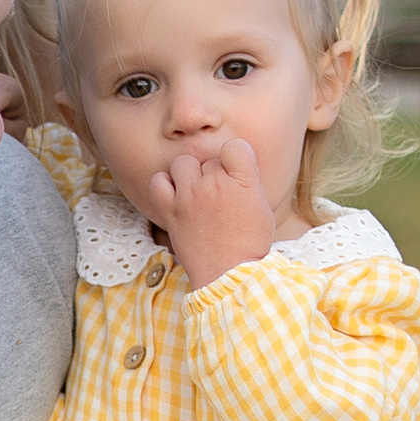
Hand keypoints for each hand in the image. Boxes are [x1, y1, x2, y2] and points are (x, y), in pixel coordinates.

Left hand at [146, 133, 276, 286]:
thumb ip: (248, 181)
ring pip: (183, 163)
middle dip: (214, 174)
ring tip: (196, 193)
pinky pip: (158, 181)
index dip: (236, 159)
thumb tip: (235, 164)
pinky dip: (164, 185)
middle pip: (209, 159)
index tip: (236, 175)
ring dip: (189, 175)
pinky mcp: (171, 210)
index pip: (235, 146)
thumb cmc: (249, 244)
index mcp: (243, 182)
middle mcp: (215, 184)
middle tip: (218, 197)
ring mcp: (190, 196)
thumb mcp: (261, 207)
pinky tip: (176, 196)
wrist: (228, 274)